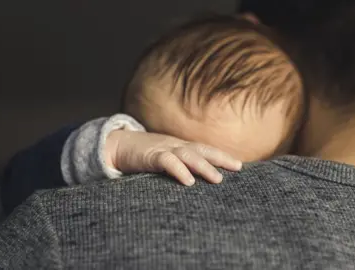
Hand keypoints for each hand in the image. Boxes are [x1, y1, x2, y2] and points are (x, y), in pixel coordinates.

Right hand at [104, 130, 241, 185]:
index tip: (239, 165)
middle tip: (237, 167)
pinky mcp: (149, 156)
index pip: (204, 149)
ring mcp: (162, 149)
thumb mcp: (164, 158)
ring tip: (217, 179)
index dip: (222, 155)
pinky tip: (188, 181)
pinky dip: (179, 170)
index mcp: (180, 147)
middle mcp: (175, 146)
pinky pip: (167, 162)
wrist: (115, 145)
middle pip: (202, 149)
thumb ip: (178, 165)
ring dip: (203, 166)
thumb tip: (195, 180)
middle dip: (220, 158)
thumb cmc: (142, 155)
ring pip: (188, 155)